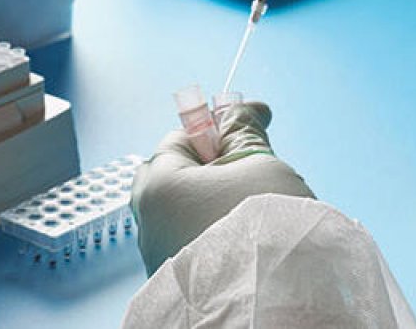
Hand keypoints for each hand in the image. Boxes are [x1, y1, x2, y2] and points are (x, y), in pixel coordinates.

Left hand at [130, 101, 313, 274]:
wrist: (268, 308)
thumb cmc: (263, 231)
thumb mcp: (260, 164)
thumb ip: (245, 131)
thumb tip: (242, 107)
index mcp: (156, 183)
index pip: (184, 136)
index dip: (223, 130)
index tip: (258, 128)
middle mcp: (147, 221)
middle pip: (186, 176)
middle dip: (223, 172)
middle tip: (261, 178)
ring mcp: (159, 257)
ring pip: (193, 213)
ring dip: (224, 207)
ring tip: (261, 219)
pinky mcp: (176, 285)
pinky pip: (197, 246)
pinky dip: (222, 239)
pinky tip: (252, 249)